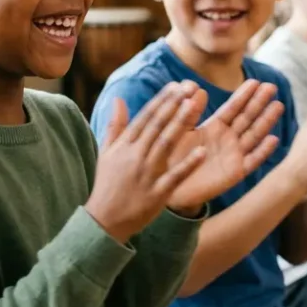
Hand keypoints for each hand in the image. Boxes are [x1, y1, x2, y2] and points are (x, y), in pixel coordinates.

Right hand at [87, 82, 209, 242]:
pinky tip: (201, 151)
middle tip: (189, 87)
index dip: (161, 100)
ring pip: (166, 145)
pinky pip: (175, 176)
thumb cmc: (107, 184)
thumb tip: (118, 99)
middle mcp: (135, 156)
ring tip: (194, 106)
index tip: (175, 85)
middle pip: (157, 126)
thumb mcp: (106, 153)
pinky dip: (188, 164)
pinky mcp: (157, 193)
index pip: (145, 117)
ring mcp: (147, 175)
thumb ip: (115, 125)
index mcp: (125, 146)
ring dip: (180, 124)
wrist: (104, 221)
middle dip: (173, 105)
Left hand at [165, 80, 284, 213]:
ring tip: (278, 105)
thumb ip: (188, 113)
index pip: (232, 108)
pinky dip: (263, 150)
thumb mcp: (178, 131)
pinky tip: (273, 139)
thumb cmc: (172, 157)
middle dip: (259, 103)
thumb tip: (196, 88)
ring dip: (266, 121)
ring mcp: (234, 155)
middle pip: (247, 117)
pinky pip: (253, 160)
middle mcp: (228, 138)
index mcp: (215, 127)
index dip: (243, 95)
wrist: (169, 188)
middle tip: (272, 87)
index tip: (255, 81)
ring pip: (254, 135)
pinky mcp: (236, 172)